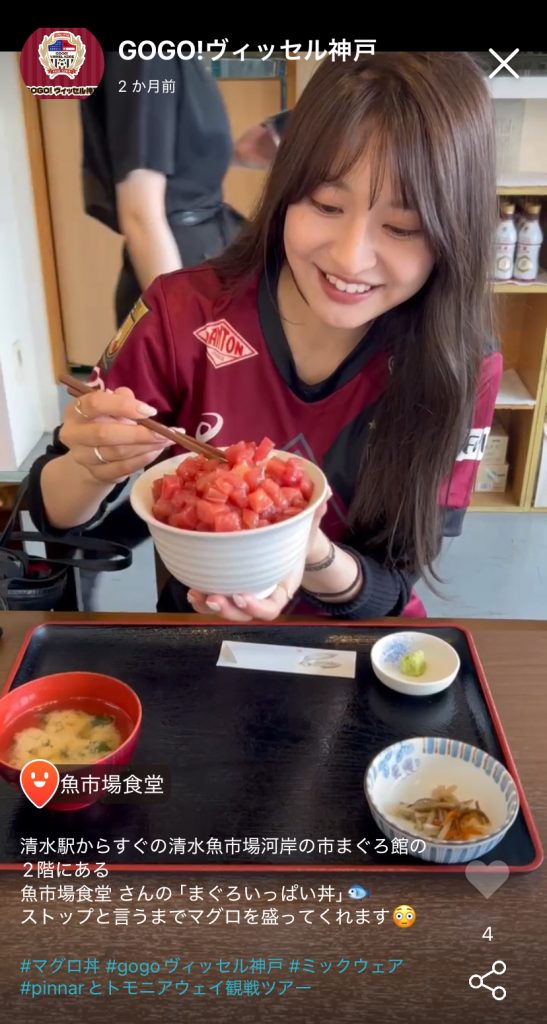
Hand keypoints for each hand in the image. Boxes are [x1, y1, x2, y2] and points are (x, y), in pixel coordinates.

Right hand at [59, 387, 171, 482]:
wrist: (92, 452)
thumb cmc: (104, 421)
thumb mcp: (110, 404)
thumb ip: (122, 398)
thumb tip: (139, 404)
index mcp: (75, 411)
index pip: (95, 404)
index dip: (123, 406)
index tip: (149, 411)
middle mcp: (73, 434)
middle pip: (105, 434)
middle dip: (139, 433)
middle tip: (164, 432)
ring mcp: (83, 457)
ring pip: (117, 453)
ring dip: (146, 447)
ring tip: (165, 440)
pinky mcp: (96, 474)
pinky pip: (123, 468)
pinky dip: (142, 459)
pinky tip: (156, 451)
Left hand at [187, 494, 330, 622]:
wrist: (287, 543)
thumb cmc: (296, 539)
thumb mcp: (308, 527)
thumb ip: (314, 514)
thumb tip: (323, 496)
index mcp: (282, 587)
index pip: (272, 608)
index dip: (256, 607)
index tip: (241, 594)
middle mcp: (261, 594)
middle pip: (244, 614)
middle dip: (227, 610)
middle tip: (213, 598)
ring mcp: (244, 591)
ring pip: (226, 609)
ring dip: (208, 606)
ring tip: (196, 594)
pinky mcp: (228, 584)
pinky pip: (214, 597)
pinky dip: (201, 599)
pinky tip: (191, 588)